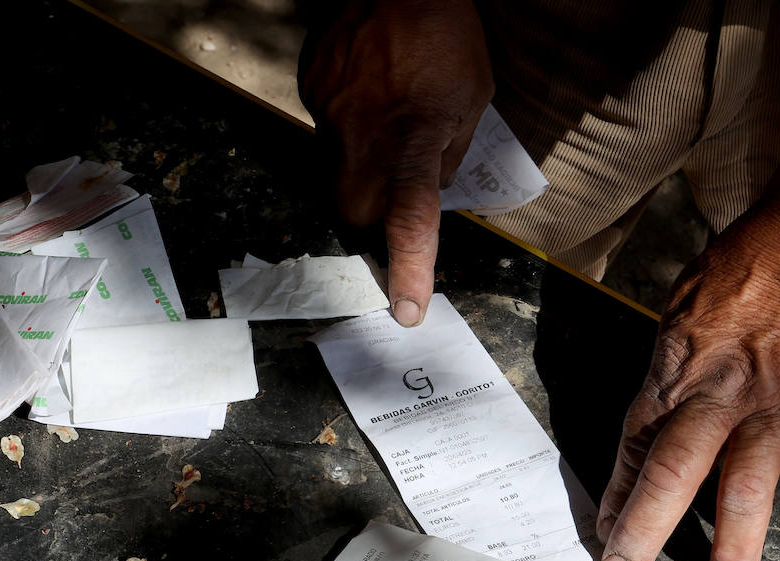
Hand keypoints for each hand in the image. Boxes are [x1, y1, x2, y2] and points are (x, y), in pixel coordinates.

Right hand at [299, 0, 493, 326]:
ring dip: (363, 154)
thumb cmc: (445, 34)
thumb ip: (447, 155)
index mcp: (412, 141)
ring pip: (337, 163)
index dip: (408, 268)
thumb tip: (429, 189)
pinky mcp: (309, 87)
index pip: (410, 220)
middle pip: (353, 210)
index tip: (406, 308)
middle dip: (373, 211)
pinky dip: (349, 116)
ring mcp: (327, 111)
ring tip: (388, 107)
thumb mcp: (470, 101)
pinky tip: (369, 86)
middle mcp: (362, 134)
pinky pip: (326, 123)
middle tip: (397, 182)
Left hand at [597, 207, 779, 560]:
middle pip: (673, 473)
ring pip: (746, 486)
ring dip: (734, 544)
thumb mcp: (681, 308)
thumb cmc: (747, 265)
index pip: (636, 446)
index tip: (607, 537)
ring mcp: (777, 404)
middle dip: (646, 531)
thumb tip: (654, 415)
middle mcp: (720, 394)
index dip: (619, 498)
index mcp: (677, 371)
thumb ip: (671, 368)